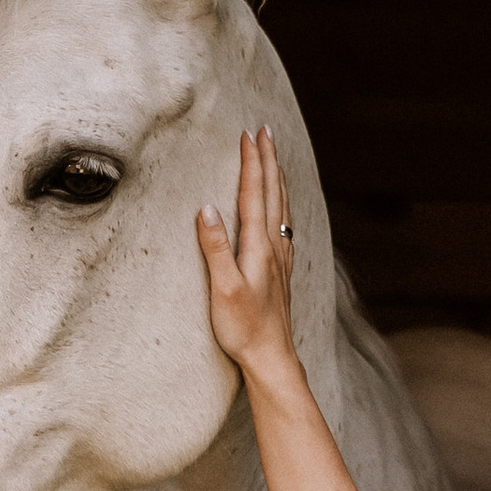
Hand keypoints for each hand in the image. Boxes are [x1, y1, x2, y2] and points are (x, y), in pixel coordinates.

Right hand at [197, 125, 298, 382]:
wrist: (272, 359)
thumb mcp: (224, 289)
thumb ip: (215, 247)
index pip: (254, 194)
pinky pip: (284, 226)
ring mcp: (280, 260)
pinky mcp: (281, 273)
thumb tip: (206, 209)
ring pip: (282, 208)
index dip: (251, 162)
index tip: (249, 134)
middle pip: (273, 193)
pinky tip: (281, 211)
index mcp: (258, 247)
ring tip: (275, 159)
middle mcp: (273, 248)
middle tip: (265, 131)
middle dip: (268, 160)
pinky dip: (282, 206)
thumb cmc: (244, 329)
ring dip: (277, 179)